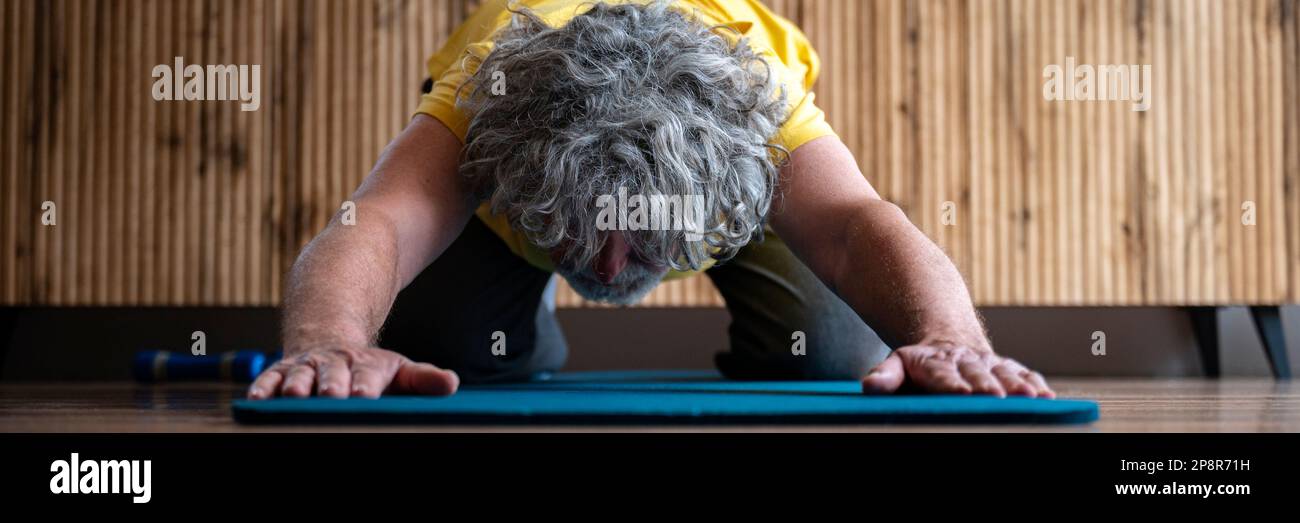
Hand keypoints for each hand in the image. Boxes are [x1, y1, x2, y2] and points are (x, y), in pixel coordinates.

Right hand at [246, 346, 458, 398]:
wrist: (329, 339)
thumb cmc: (369, 368)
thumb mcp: (400, 370)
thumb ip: (423, 379)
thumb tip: (452, 383)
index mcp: (365, 366)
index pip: (367, 377)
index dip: (365, 385)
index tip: (365, 396)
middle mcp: (333, 365)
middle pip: (332, 375)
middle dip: (331, 385)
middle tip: (331, 395)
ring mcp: (306, 368)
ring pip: (299, 375)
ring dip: (296, 385)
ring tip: (294, 395)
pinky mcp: (282, 372)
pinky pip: (269, 379)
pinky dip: (263, 387)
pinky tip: (256, 400)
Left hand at [861, 341, 1053, 397]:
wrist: (946, 338)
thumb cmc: (919, 362)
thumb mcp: (897, 364)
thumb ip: (886, 376)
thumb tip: (869, 385)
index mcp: (935, 362)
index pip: (942, 375)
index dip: (952, 384)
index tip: (962, 393)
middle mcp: (964, 361)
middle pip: (977, 375)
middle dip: (987, 386)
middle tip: (997, 397)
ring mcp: (987, 362)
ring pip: (1004, 373)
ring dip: (1018, 386)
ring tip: (1031, 398)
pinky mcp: (1006, 367)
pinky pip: (1023, 374)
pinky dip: (1035, 384)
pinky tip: (1046, 397)